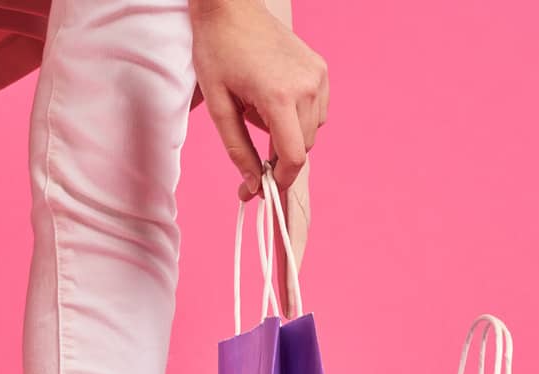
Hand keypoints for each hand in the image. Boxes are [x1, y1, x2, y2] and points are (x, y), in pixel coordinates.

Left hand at [192, 0, 327, 197]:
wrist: (231, 10)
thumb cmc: (218, 53)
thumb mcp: (219, 108)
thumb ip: (238, 151)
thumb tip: (253, 185)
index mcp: (279, 97)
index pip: (294, 157)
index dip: (281, 181)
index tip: (263, 190)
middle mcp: (307, 86)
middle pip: (303, 147)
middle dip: (280, 160)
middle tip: (252, 162)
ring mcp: (318, 75)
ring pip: (312, 130)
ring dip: (288, 137)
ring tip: (258, 116)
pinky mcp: (320, 69)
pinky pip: (317, 110)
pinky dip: (299, 118)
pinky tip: (273, 103)